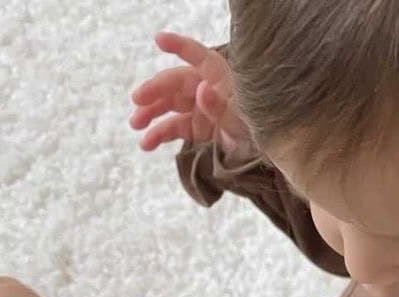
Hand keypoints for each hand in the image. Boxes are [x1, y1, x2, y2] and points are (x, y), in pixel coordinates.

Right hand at [129, 32, 249, 152]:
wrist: (263, 155)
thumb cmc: (257, 129)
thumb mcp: (241, 119)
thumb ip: (220, 106)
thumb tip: (201, 90)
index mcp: (219, 77)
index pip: (197, 56)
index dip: (179, 46)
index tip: (159, 40)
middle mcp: (205, 87)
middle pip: (175, 83)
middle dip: (155, 90)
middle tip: (137, 100)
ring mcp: (198, 108)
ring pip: (169, 105)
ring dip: (150, 113)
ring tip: (135, 124)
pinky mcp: (194, 128)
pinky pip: (173, 128)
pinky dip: (159, 135)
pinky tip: (146, 143)